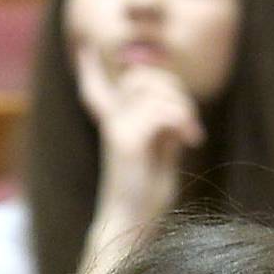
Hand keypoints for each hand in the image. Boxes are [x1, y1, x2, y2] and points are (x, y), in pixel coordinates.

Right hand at [76, 43, 203, 210]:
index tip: (83, 49)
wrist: (133, 223)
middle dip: (175, 89)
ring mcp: (116, 129)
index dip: (88, 68)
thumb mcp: (160, 154)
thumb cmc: (147, 194)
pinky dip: (181, 120)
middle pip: (142, 76)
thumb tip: (176, 105)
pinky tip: (190, 140)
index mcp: (116, 124)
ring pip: (151, 87)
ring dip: (181, 106)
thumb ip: (163, 127)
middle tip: (188, 122)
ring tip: (190, 133)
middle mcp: (111, 121)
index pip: (96, 88)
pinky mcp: (125, 141)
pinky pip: (159, 111)